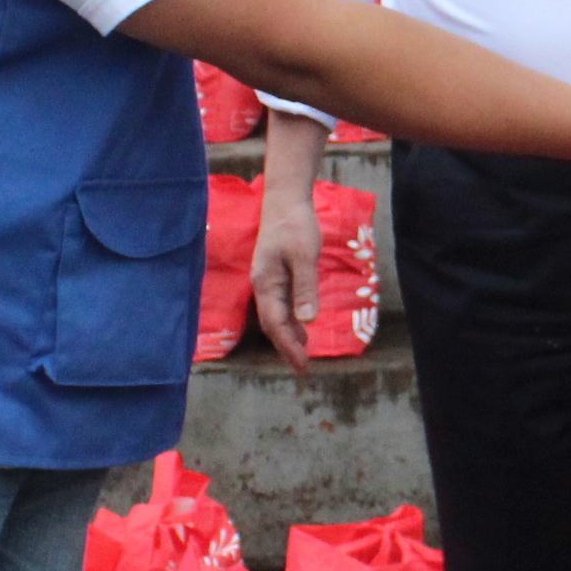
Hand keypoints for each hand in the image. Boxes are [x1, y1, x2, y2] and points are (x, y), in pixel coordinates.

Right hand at [249, 181, 322, 376]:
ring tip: (303, 355)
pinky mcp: (277, 275)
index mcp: (266, 283)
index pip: (276, 324)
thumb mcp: (305, 255)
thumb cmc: (295, 225)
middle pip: (272, 325)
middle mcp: (263, 286)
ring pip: (276, 316)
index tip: (303, 365)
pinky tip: (302, 328)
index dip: (289, 347)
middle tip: (303, 370)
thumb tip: (307, 321)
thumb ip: (306, 287)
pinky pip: (282, 305)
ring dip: (289, 336)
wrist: (286, 200)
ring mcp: (269, 281)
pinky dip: (291, 321)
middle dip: (287, 348)